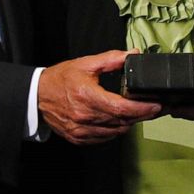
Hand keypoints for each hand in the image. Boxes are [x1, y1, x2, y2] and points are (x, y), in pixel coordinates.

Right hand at [38, 50, 160, 143]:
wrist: (37, 95)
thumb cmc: (61, 79)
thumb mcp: (87, 64)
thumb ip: (112, 59)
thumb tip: (133, 54)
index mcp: (88, 97)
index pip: (122, 108)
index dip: (142, 109)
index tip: (156, 105)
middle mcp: (84, 117)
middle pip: (122, 122)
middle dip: (141, 115)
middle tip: (153, 108)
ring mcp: (81, 130)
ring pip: (115, 132)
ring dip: (128, 123)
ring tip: (137, 112)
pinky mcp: (78, 138)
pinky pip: (104, 138)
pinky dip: (115, 130)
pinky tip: (118, 120)